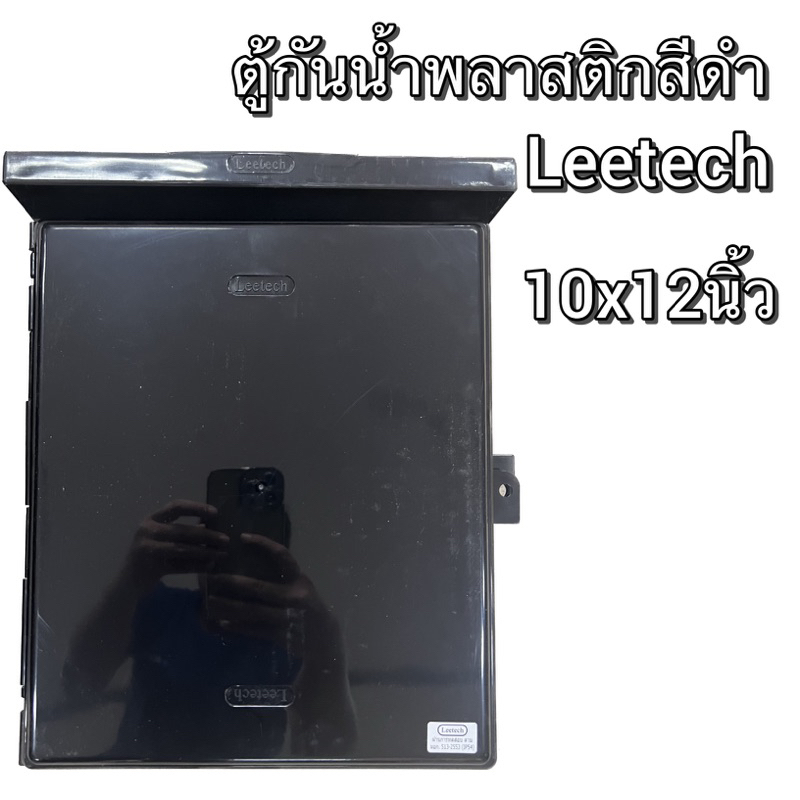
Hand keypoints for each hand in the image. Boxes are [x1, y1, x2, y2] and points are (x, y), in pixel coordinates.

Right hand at [123, 500, 227, 591]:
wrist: (127, 583)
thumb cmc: (150, 555)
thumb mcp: (162, 539)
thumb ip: (181, 531)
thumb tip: (210, 527)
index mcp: (151, 520)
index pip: (176, 507)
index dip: (196, 508)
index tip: (215, 513)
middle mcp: (147, 532)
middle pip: (182, 530)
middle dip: (207, 535)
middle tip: (226, 539)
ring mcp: (147, 550)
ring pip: (182, 549)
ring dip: (205, 551)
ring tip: (222, 554)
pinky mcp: (151, 568)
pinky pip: (180, 566)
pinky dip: (197, 566)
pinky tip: (210, 567)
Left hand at [204, 534, 338, 657]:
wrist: (324, 638)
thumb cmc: (307, 606)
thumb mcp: (300, 587)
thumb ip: (282, 577)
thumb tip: (248, 563)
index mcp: (299, 579)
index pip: (282, 556)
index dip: (263, 544)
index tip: (243, 537)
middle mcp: (295, 596)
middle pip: (260, 588)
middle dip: (234, 582)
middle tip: (213, 577)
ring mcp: (288, 617)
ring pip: (253, 611)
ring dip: (229, 607)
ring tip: (209, 602)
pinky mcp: (281, 636)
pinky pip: (254, 630)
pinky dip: (237, 627)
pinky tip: (221, 623)